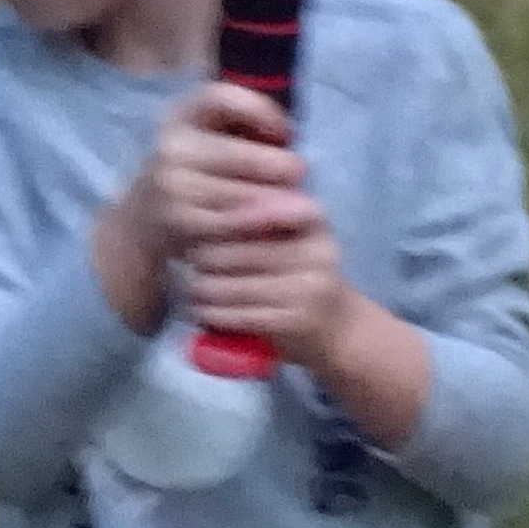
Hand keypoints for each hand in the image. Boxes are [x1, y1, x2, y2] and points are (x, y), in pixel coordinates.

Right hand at [93, 83, 315, 332]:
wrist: (143, 216)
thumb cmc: (197, 168)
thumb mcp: (212, 135)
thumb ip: (247, 126)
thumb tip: (288, 137)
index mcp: (182, 115)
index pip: (222, 99)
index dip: (261, 110)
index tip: (286, 131)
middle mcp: (172, 147)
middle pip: (237, 154)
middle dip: (277, 165)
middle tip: (303, 172)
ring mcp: (171, 185)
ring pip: (237, 193)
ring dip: (274, 200)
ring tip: (300, 204)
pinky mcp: (178, 221)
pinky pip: (228, 224)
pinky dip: (256, 226)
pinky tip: (275, 226)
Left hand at [185, 203, 352, 363]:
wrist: (339, 328)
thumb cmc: (304, 275)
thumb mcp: (298, 236)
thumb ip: (266, 214)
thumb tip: (209, 199)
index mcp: (315, 222)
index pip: (262, 211)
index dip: (227, 219)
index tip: (202, 224)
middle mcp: (316, 253)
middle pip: (242, 252)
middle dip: (208, 256)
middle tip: (190, 257)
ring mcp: (307, 290)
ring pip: (236, 287)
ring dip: (204, 289)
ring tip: (192, 286)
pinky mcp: (294, 322)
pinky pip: (241, 316)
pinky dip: (215, 314)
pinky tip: (202, 310)